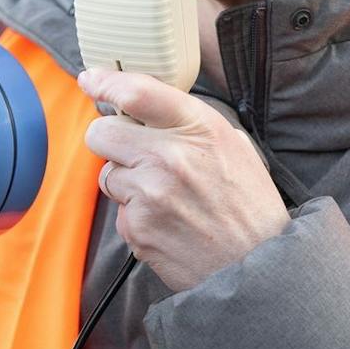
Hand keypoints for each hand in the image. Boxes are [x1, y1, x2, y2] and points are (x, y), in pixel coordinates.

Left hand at [79, 68, 290, 290]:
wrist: (257, 268)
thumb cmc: (248, 207)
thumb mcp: (235, 147)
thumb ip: (191, 125)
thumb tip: (147, 109)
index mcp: (199, 128)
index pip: (137, 92)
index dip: (105, 82)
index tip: (92, 81)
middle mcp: (171, 156)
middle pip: (101, 132)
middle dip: (109, 140)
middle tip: (130, 153)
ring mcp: (151, 193)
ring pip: (106, 174)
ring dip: (125, 184)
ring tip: (164, 199)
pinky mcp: (138, 228)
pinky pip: (119, 212)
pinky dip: (136, 218)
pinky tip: (166, 225)